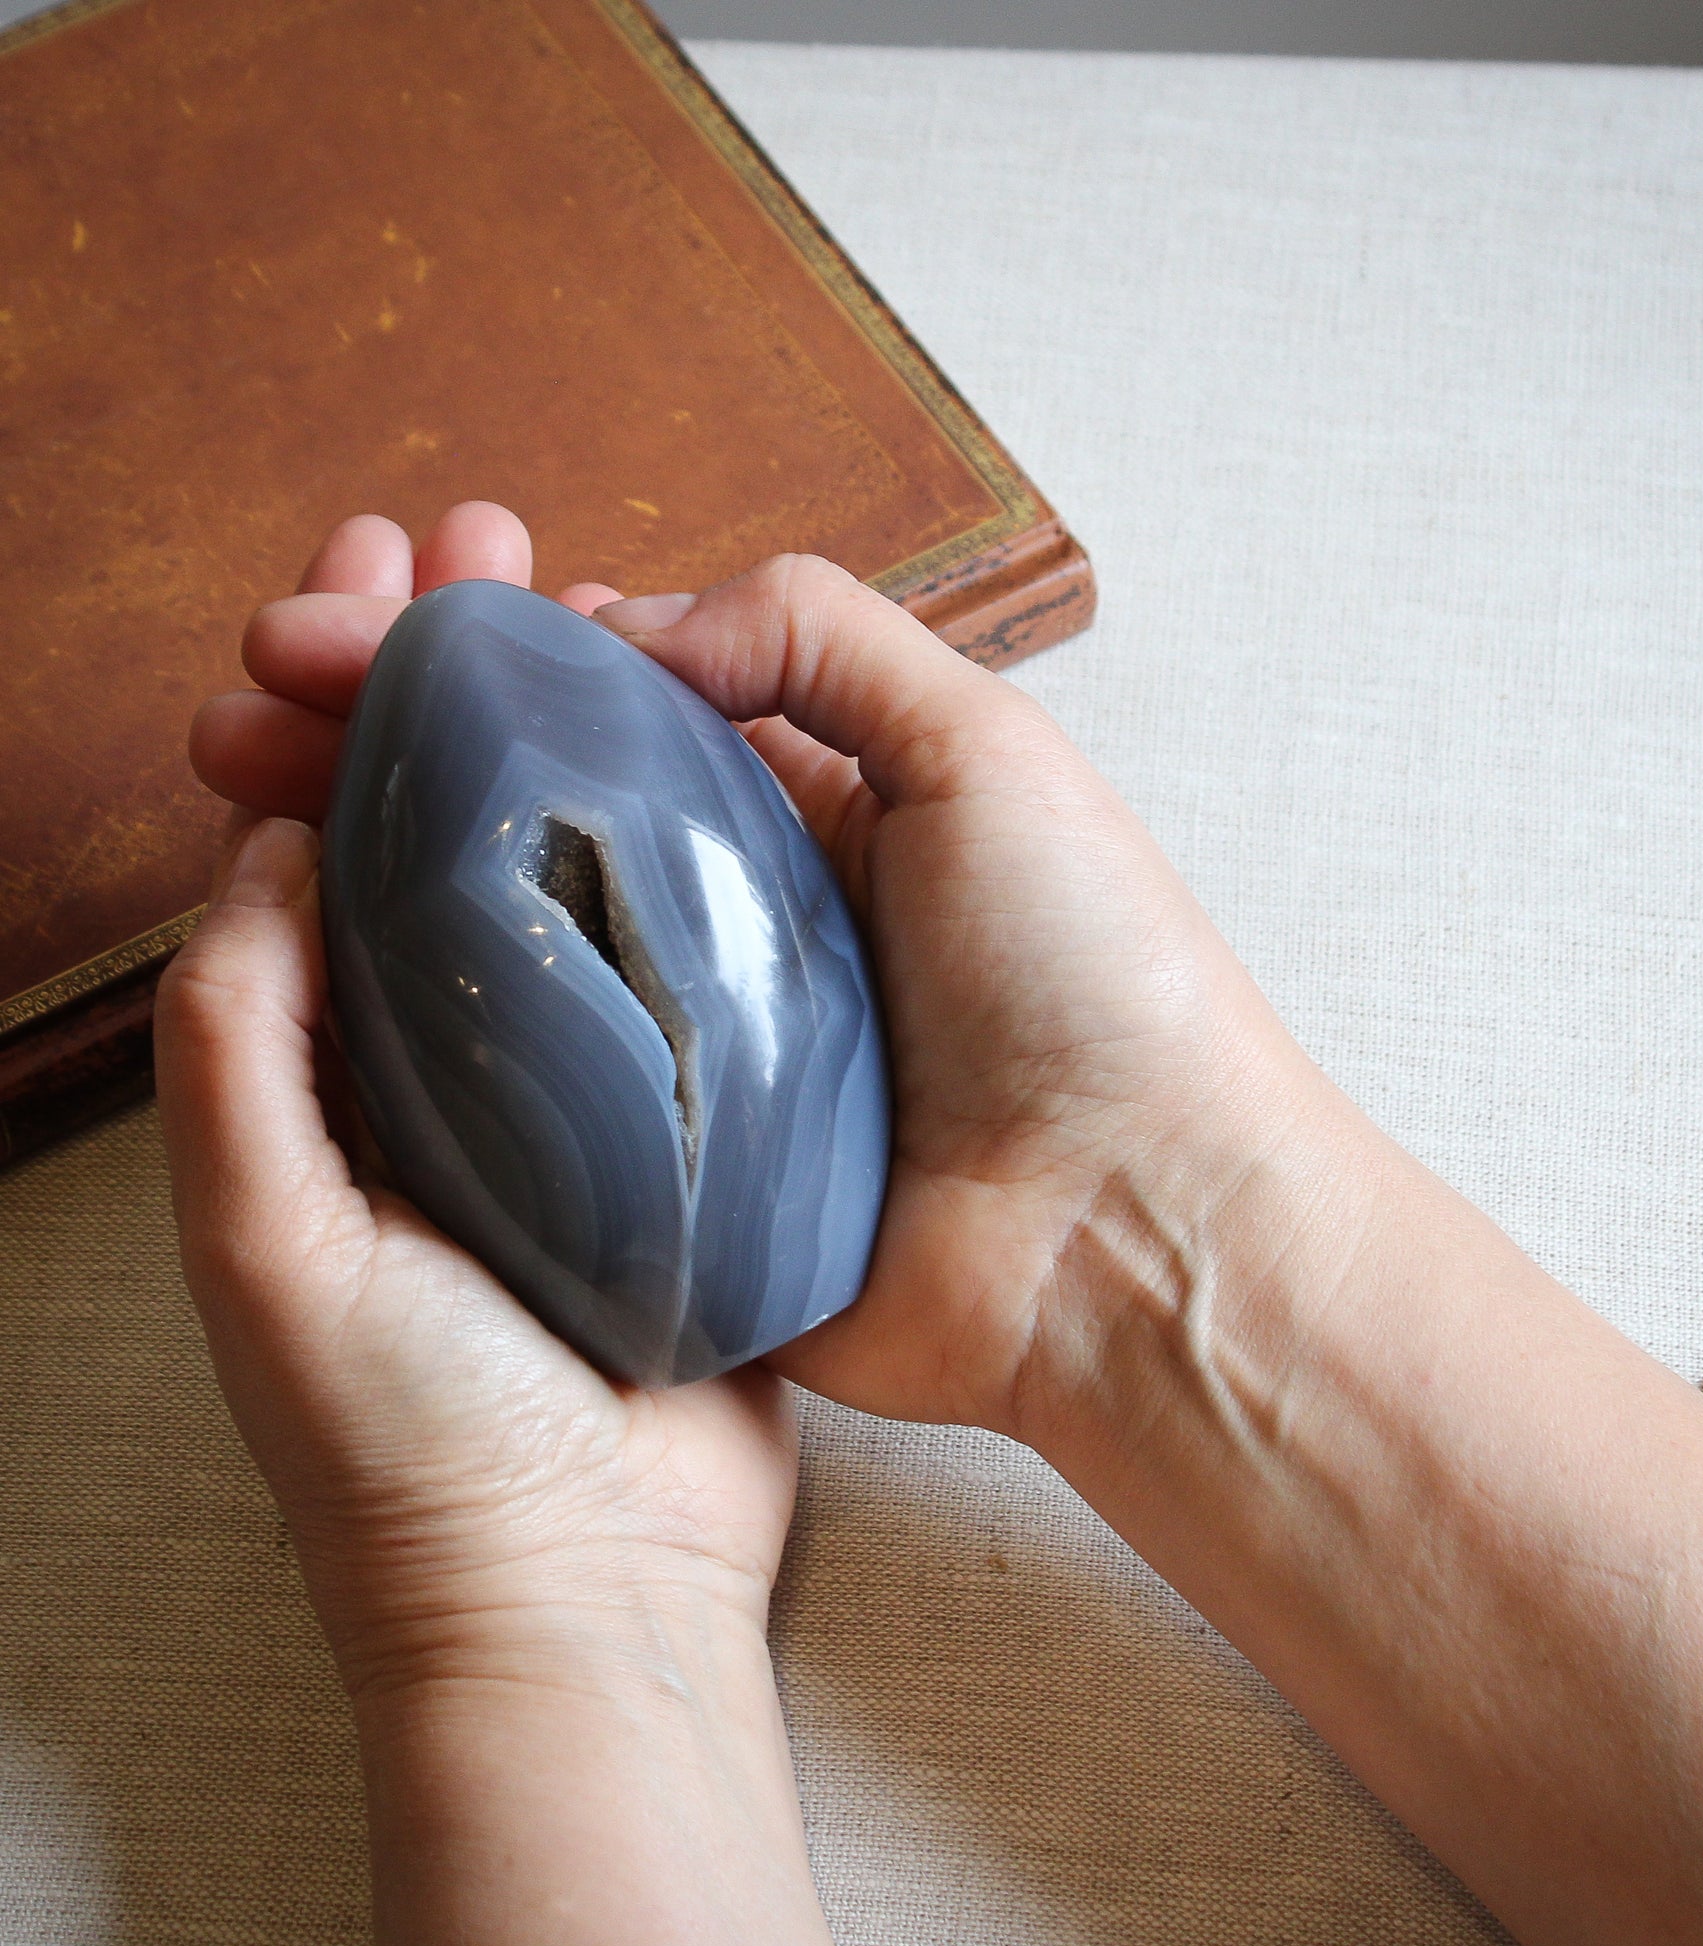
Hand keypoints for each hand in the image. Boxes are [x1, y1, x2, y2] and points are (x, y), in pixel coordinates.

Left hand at [166, 504, 798, 1685]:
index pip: (328, 839)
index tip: (373, 571)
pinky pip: (695, 975)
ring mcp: (592, 1099)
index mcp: (342, 1077)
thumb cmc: (417, 1448)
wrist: (596, 1599)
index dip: (344, 698)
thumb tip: (267, 847)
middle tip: (504, 544)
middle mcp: (461, 1068)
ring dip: (595, 745)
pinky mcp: (703, 1139)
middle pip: (459, 827)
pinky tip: (736, 777)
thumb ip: (243, 1052)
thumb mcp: (270, 1246)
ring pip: (585, 883)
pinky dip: (700, 868)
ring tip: (627, 621)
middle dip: (468, 681)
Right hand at [189, 507, 1370, 1449]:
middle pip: (525, 815)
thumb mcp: (986, 749)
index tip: (354, 618)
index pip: (608, 709)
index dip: (477, 656)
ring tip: (232, 792)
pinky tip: (308, 965)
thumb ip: (822, 639)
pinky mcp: (664, 1179)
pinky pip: (523, 1098)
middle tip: (241, 696)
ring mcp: (689, 1058)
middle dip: (377, 741)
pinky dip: (419, 1033)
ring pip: (502, 946)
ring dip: (358, 865)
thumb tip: (628, 620)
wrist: (1130, 1230)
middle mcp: (733, 927)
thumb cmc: (1092, 975)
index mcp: (809, 814)